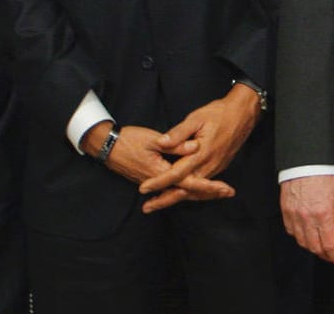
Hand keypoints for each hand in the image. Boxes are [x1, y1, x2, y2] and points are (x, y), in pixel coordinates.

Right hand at [85, 123, 233, 209]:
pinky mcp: (150, 179)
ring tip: (216, 193)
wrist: (106, 146)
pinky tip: (192, 189)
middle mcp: (159, 181)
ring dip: (198, 193)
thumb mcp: (153, 139)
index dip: (209, 186)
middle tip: (227, 193)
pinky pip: (172, 188)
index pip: (190, 182)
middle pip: (187, 191)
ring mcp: (154, 181)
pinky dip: (184, 189)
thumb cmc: (128, 140)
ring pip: (180, 191)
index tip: (224, 189)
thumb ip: (175, 144)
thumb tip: (195, 147)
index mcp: (162, 172)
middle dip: (208, 193)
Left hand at [139, 84, 262, 211]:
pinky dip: (190, 193)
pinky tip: (180, 194)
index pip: (176, 173)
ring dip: (176, 198)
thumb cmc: (219, 113)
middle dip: (165, 200)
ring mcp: (216, 168)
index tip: (143, 189)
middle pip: (185, 189)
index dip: (159, 182)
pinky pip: (202, 186)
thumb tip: (161, 143)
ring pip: (194, 190)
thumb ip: (179, 133)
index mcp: (201, 154)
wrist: (243, 113)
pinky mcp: (219, 166)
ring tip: (158, 204)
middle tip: (147, 208)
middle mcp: (209, 165)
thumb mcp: (196, 118)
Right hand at [281, 174, 333, 268]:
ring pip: (303, 242)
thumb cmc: (327, 176)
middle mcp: (308, 218)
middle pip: (316, 248)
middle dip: (327, 255)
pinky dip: (301, 237)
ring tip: (322, 245)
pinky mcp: (286, 211)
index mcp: (325, 214)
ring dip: (314, 248)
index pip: (331, 246)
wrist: (308, 161)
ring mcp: (295, 215)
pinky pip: (292, 232)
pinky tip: (308, 234)